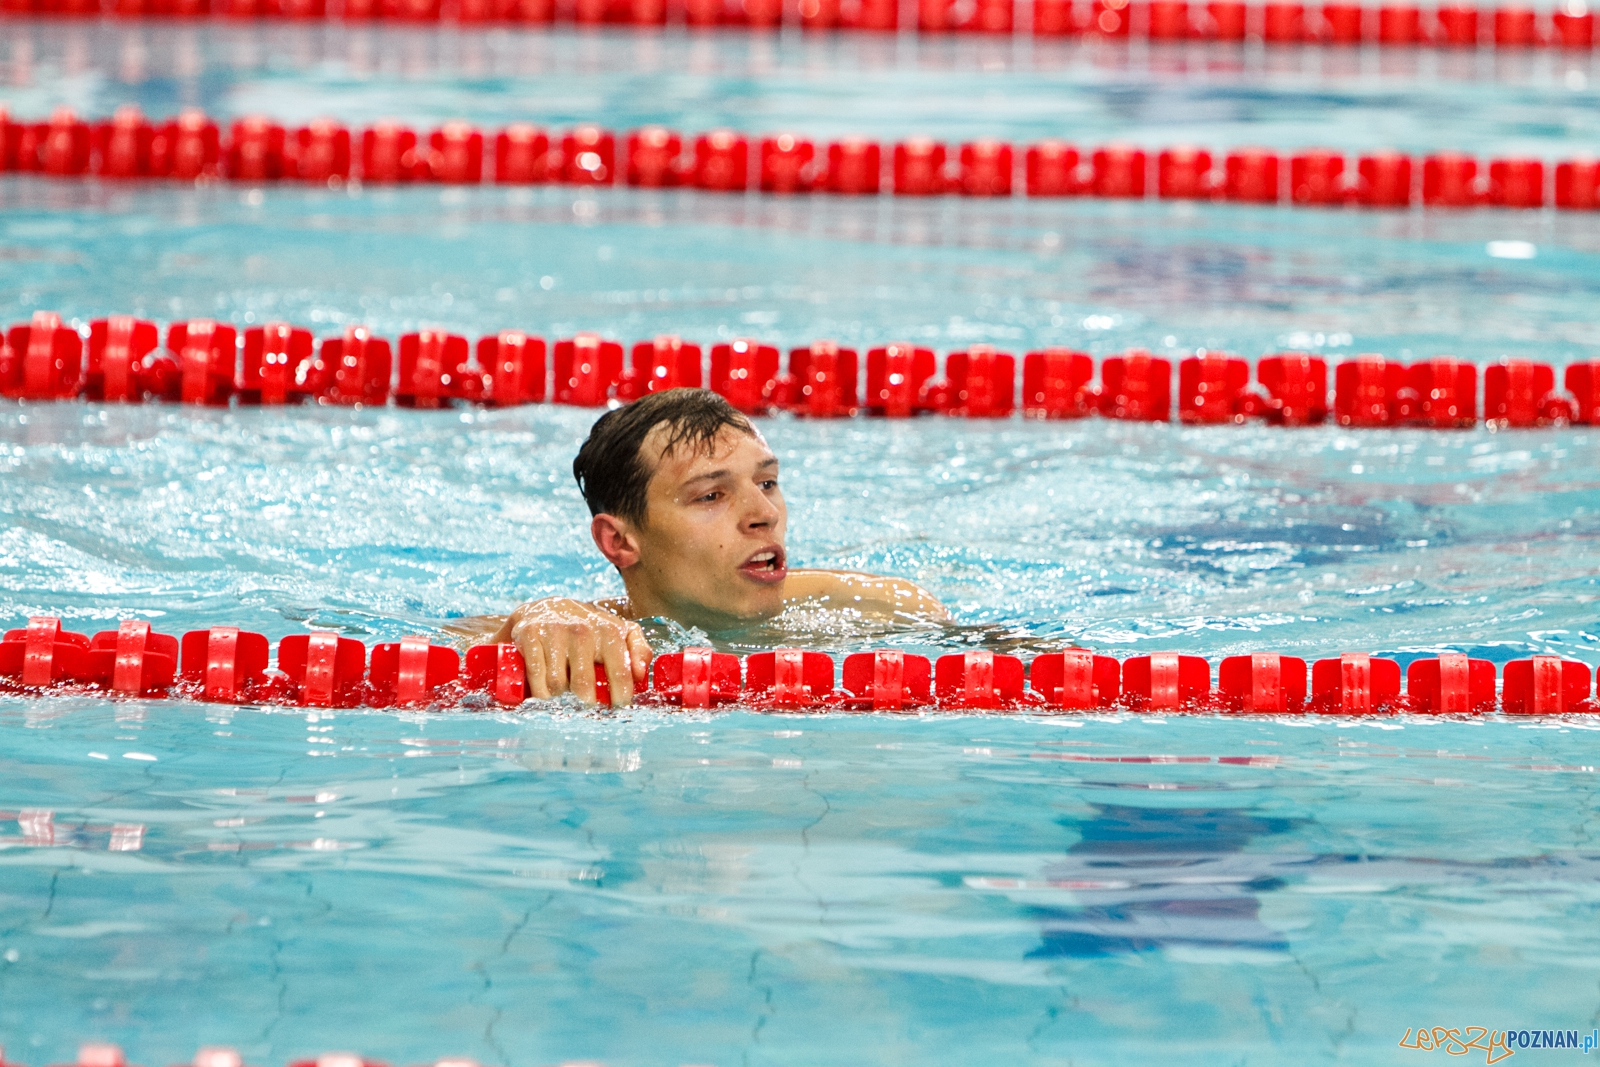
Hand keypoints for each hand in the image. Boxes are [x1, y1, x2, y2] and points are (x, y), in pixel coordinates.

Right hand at [492, 598, 652, 706]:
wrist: (545, 608)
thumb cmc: (588, 628)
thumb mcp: (619, 632)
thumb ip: (639, 649)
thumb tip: (640, 674)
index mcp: (609, 631)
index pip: (620, 673)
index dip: (620, 697)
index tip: (616, 708)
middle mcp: (582, 630)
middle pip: (583, 685)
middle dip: (584, 703)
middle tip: (584, 706)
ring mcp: (555, 631)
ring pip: (556, 684)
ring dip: (558, 697)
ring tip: (563, 694)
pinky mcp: (531, 634)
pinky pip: (535, 676)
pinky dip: (539, 691)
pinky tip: (544, 693)